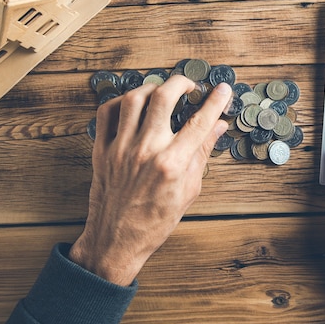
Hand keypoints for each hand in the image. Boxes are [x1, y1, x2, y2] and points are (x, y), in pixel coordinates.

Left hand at [69, 75, 231, 285]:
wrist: (117, 240)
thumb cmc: (155, 220)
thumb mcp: (189, 190)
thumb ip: (202, 154)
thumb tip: (218, 127)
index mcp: (172, 164)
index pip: (199, 122)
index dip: (214, 101)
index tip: (222, 89)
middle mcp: (145, 151)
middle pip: (163, 98)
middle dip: (181, 83)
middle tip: (189, 86)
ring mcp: (120, 148)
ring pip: (134, 99)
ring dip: (151, 88)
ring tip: (162, 92)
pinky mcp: (101, 150)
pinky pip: (106, 113)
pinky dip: (120, 101)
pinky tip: (133, 105)